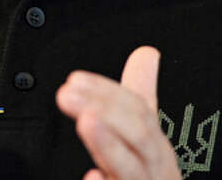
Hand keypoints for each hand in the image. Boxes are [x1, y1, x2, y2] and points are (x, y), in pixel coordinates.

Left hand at [56, 46, 179, 179]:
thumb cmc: (152, 179)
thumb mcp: (147, 135)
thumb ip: (142, 94)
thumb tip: (146, 53)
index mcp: (154, 146)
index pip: (137, 110)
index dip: (106, 91)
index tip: (74, 79)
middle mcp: (154, 169)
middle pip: (138, 134)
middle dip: (106, 109)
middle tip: (67, 93)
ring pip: (131, 169)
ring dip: (110, 144)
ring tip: (87, 121)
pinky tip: (91, 177)